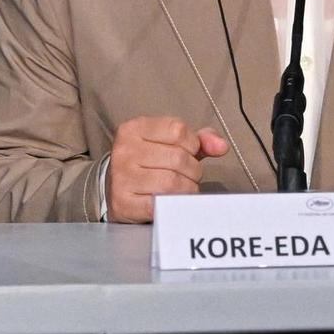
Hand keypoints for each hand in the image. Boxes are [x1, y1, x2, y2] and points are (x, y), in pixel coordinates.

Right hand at [106, 116, 229, 223]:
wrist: (112, 189)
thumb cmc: (146, 163)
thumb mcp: (168, 143)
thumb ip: (197, 140)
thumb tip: (221, 145)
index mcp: (134, 128)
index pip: (178, 130)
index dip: (192, 144)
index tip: (188, 152)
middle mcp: (125, 150)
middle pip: (178, 158)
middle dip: (192, 170)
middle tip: (188, 176)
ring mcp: (122, 177)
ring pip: (173, 183)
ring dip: (187, 189)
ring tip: (183, 188)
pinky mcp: (124, 203)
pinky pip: (162, 204)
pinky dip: (174, 204)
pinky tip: (172, 201)